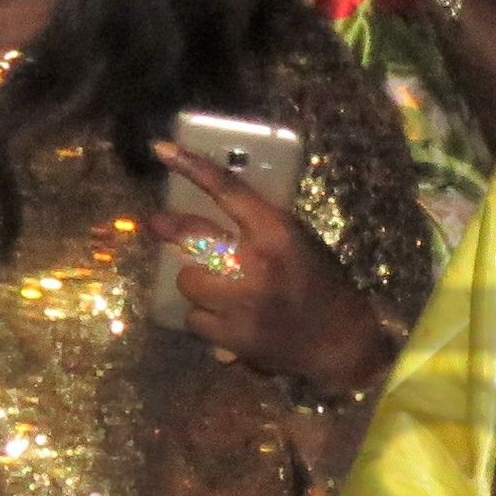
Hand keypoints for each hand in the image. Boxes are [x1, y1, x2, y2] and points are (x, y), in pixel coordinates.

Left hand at [159, 147, 397, 396]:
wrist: (339, 342)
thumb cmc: (321, 284)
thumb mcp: (299, 241)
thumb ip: (260, 226)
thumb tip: (208, 212)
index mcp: (276, 232)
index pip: (228, 191)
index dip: (193, 168)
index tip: (163, 152)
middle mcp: (254, 264)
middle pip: (193, 236)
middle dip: (169, 227)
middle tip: (155, 222)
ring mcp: (240, 302)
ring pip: (189, 280)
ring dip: (197, 281)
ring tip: (216, 287)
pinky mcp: (231, 336)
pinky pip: (195, 318)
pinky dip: (205, 317)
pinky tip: (223, 317)